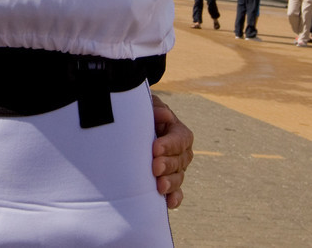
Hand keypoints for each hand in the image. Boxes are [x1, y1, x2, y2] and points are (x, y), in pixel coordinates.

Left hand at [150, 93, 192, 207]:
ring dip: (170, 183)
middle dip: (168, 165)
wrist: (131, 133)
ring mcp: (175, 170)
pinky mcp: (168, 184)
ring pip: (178, 178)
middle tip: (154, 167)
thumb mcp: (148, 107)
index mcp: (179, 133)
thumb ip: (156, 109)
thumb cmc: (142, 117)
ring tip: (160, 187)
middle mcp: (180, 153)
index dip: (170, 145)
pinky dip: (174, 198)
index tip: (155, 148)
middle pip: (180, 161)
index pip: (180, 139)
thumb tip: (165, 115)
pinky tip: (169, 203)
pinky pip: (176, 193)